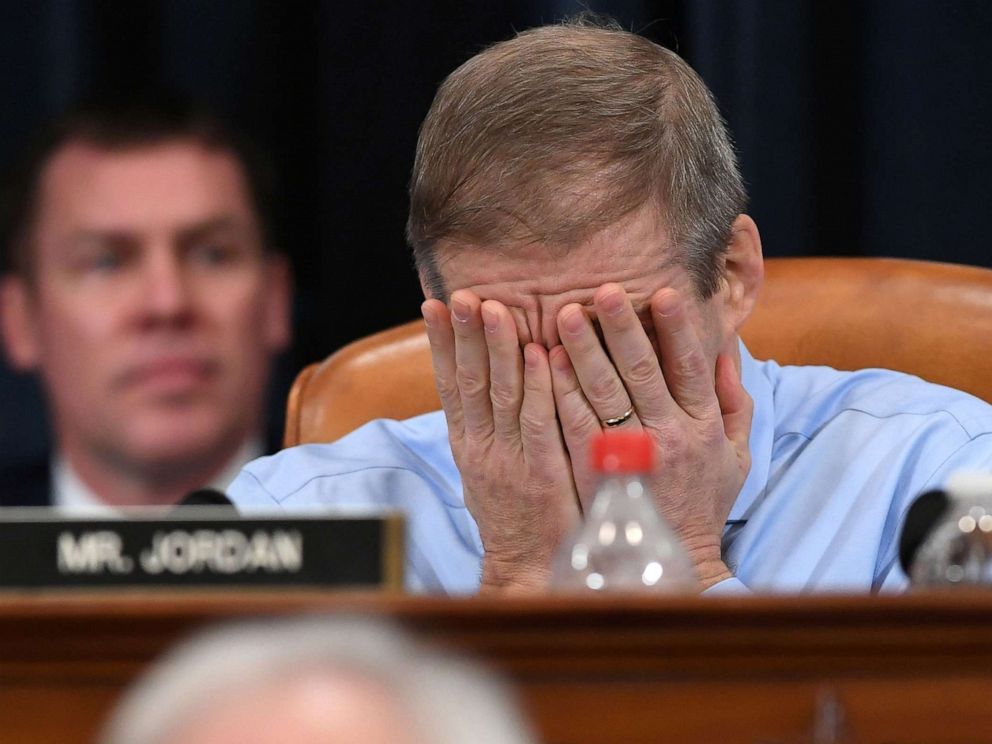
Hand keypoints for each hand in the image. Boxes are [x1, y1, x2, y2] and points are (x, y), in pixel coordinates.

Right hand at [421, 290, 580, 592]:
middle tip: (461, 293)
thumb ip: (485, 429)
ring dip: (497, 347)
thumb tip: (480, 389)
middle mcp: (481, 447)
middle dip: (464, 333)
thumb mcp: (486, 472)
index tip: (434, 304)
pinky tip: (537, 353)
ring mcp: (510, 459)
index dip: (441, 343)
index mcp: (466, 444)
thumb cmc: (512, 517)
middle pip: (469, 380)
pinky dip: (536, 385)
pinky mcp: (543, 472)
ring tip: (493, 307)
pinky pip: (538, 421)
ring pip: (500, 393)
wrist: (525, 570)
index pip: (449, 384)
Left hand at [551, 284, 752, 588]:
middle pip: (643, 372)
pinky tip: (545, 363)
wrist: (672, 562)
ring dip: (585, 352)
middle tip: (602, 290)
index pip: (690, 367)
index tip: (663, 291)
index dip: (678, 328)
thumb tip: (729, 347)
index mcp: (702, 425)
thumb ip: (734, 399)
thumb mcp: (735, 453)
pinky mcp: (597, 473)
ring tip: (566, 315)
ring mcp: (630, 456)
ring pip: (605, 395)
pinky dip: (561, 393)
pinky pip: (576, 427)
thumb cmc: (704, 500)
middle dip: (623, 329)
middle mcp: (668, 436)